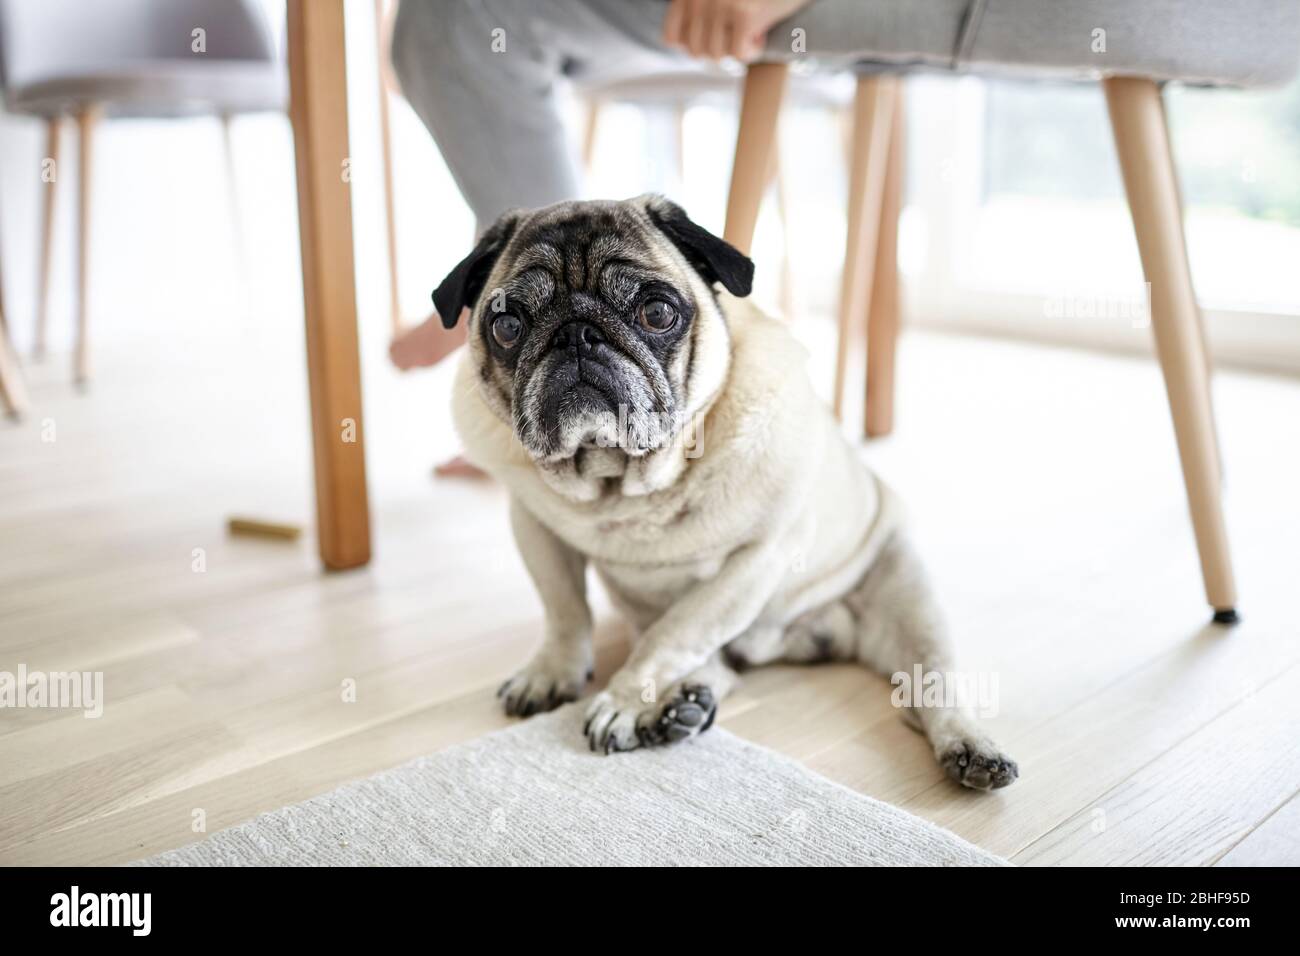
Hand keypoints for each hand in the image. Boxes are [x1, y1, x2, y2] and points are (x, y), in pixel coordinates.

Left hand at [662, 0, 810, 61]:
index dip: (694, 45)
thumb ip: (702, 13)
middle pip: (696, 51)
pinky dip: (752, 52)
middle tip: (740, 36)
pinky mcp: (746, 14)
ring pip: (716, 55)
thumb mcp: (722, 1)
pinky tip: (762, 36)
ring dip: (737, 50)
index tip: (717, 39)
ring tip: (753, 31)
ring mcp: (721, 3)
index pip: (673, 37)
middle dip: (720, 50)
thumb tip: (690, 50)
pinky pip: (739, 55)